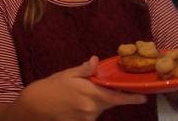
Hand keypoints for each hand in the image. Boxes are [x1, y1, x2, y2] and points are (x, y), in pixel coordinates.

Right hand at [18, 56, 146, 120]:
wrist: (33, 108)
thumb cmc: (49, 87)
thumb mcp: (66, 74)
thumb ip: (83, 70)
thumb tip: (96, 61)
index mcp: (90, 93)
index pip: (117, 97)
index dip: (131, 97)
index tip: (144, 97)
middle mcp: (92, 108)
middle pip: (107, 102)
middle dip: (105, 94)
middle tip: (89, 87)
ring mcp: (87, 118)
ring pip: (97, 108)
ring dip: (92, 101)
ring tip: (73, 95)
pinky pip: (88, 115)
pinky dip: (84, 108)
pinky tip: (71, 104)